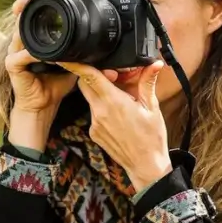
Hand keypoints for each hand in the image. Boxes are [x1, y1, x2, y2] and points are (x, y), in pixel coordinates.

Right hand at [5, 0, 79, 114]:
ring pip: (20, 33)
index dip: (33, 3)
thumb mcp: (72, 64)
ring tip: (41, 21)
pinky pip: (23, 55)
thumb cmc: (55, 85)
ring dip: (30, 27)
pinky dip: (35, 54)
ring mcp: (14, 53)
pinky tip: (46, 55)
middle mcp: (21, 43)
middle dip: (26, 6)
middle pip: (21, 19)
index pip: (31, 16)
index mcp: (33, 40)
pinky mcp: (12, 65)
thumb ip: (81, 53)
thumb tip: (104, 49)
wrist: (43, 106)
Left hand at [58, 61, 172, 191]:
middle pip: (85, 85)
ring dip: (101, 92)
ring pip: (90, 98)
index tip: (67, 57)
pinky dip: (102, 107)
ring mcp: (95, 124)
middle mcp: (99, 112)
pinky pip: (94, 113)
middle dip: (94, 76)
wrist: (145, 165)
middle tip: (111, 74)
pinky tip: (118, 113)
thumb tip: (154, 64)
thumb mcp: (152, 108)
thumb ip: (148, 83)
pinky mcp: (94, 133)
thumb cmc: (151, 138)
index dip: (77, 65)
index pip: (89, 78)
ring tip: (121, 95)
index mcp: (113, 103)